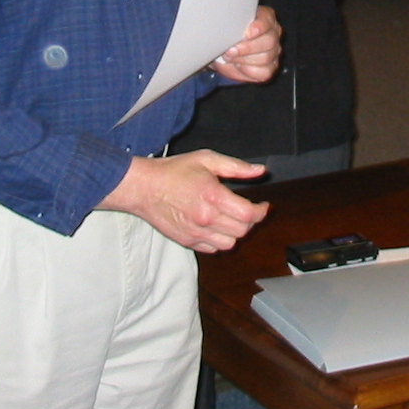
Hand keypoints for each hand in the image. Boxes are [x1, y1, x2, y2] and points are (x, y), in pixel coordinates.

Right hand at [98, 150, 268, 252]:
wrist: (144, 188)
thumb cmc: (173, 171)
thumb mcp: (207, 159)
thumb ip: (236, 167)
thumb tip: (260, 170)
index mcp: (213, 196)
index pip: (248, 214)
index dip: (261, 211)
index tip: (263, 206)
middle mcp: (206, 218)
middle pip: (242, 230)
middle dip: (250, 220)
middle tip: (247, 209)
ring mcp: (196, 232)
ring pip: (229, 243)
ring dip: (236, 232)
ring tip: (232, 219)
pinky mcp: (187, 241)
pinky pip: (212, 249)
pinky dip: (219, 240)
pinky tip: (216, 226)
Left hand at [212, 7, 280, 82]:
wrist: (222, 51)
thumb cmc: (228, 35)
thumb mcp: (228, 25)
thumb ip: (233, 23)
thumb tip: (230, 29)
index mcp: (266, 17)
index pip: (267, 20)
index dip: (258, 27)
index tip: (246, 34)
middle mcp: (274, 33)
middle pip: (269, 41)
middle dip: (247, 47)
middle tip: (230, 50)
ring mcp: (274, 51)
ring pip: (266, 57)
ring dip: (244, 59)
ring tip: (230, 57)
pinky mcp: (271, 67)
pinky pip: (264, 72)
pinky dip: (248, 70)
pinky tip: (239, 65)